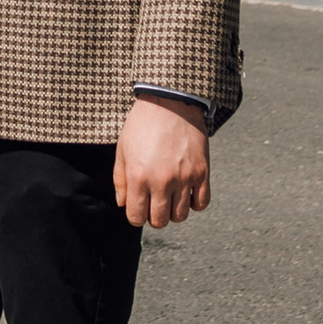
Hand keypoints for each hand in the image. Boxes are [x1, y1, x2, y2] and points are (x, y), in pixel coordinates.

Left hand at [114, 95, 210, 228]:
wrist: (169, 102)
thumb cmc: (142, 124)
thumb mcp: (122, 150)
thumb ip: (120, 180)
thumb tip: (123, 204)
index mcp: (138, 177)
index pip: (136, 217)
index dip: (136, 216)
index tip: (139, 208)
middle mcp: (161, 181)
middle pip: (160, 221)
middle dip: (154, 216)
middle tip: (154, 202)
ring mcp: (184, 178)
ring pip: (180, 216)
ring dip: (173, 211)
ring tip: (170, 196)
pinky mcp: (202, 172)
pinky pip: (201, 203)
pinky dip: (194, 203)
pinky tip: (186, 193)